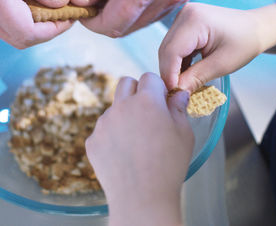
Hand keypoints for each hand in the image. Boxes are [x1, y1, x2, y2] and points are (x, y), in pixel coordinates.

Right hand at [0, 0, 71, 48]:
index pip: (24, 32)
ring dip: (33, 23)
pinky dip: (20, 14)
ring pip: (7, 30)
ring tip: (52, 5)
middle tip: (65, 13)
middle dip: (45, 30)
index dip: (52, 30)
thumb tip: (58, 2)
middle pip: (16, 37)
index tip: (70, 16)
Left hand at [70, 0, 199, 36]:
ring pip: (140, 22)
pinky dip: (137, 6)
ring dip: (121, 14)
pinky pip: (154, 10)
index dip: (93, 23)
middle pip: (127, 27)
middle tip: (90, 0)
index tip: (81, 11)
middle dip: (105, 19)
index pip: (114, 24)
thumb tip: (81, 1)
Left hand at [86, 73, 193, 225]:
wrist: (141, 197)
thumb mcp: (183, 134)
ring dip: (124, 115)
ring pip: (113, 108)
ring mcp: (103, 123)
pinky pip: (102, 129)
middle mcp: (121, 107)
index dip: (157, 88)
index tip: (162, 101)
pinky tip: (123, 153)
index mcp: (146, 101)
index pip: (148, 77)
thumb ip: (178, 109)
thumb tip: (178, 95)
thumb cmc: (168, 165)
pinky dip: (112, 135)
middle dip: (136, 91)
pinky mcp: (92, 140)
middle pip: (125, 83)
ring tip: (136, 141)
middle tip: (147, 112)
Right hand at [159, 3, 275, 91]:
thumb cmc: (245, 42)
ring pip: (167, 50)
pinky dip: (177, 62)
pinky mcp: (183, 24)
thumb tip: (176, 93)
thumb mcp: (222, 64)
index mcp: (194, 20)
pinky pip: (173, 47)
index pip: (171, 52)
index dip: (169, 75)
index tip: (173, 95)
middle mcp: (184, 15)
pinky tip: (185, 74)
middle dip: (169, 73)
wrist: (256, 28)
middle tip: (177, 94)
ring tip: (182, 85)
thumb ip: (195, 78)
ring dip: (172, 69)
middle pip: (166, 51)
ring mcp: (182, 18)